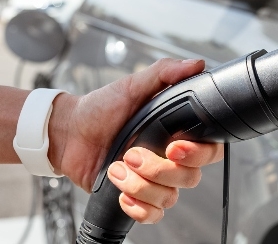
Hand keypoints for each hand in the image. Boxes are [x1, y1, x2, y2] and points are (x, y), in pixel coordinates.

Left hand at [48, 58, 224, 223]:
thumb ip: (164, 73)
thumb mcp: (131, 85)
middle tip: (132, 153)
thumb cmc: (99, 109)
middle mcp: (168, 159)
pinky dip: (139, 208)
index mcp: (175, 133)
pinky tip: (122, 194)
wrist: (68, 132)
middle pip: (190, 178)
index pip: (209, 150)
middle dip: (160, 169)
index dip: (199, 153)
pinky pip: (152, 215)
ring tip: (116, 167)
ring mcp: (153, 180)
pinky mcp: (135, 197)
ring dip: (141, 185)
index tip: (174, 146)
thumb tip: (194, 64)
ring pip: (169, 198)